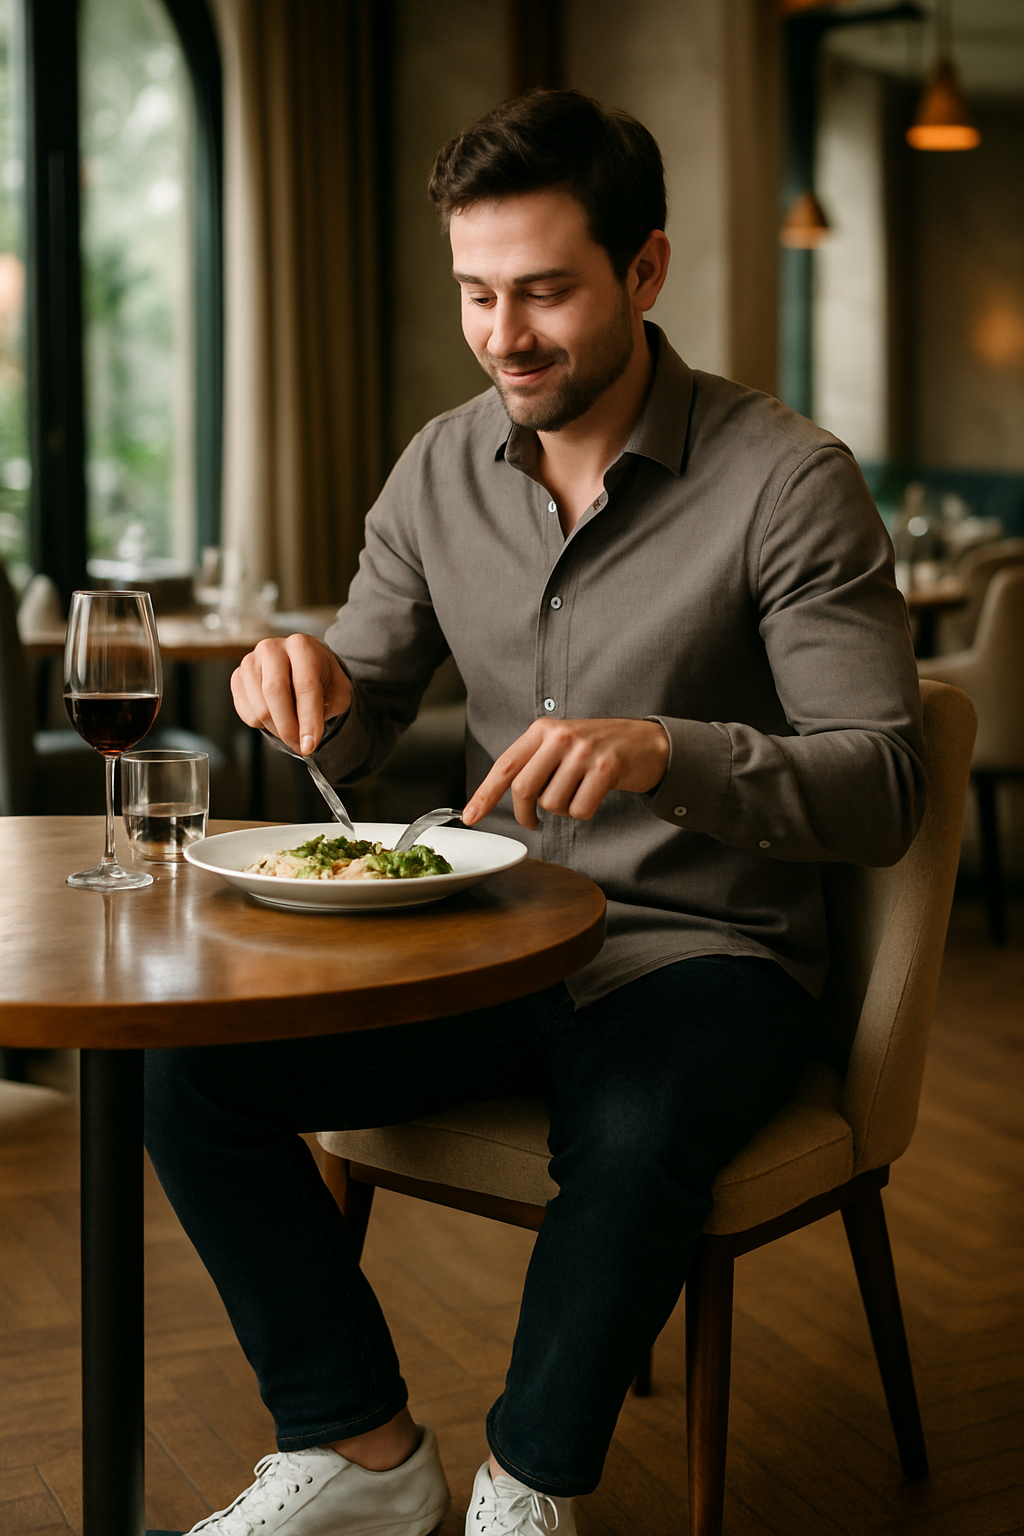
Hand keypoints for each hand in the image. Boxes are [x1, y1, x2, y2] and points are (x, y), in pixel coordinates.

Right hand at [230, 635, 352, 754]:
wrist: (302, 664)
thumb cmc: (321, 677)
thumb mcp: (338, 689)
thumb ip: (331, 708)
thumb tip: (308, 737)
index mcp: (302, 646)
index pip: (305, 686)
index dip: (308, 719)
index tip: (311, 745)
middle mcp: (272, 648)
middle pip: (275, 693)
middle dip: (289, 728)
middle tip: (301, 747)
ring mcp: (250, 661)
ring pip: (260, 708)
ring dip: (277, 729)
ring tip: (292, 729)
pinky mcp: (237, 677)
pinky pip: (246, 713)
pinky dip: (263, 725)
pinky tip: (276, 716)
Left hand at [463, 717, 669, 828]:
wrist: (645, 742)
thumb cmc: (597, 748)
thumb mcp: (560, 743)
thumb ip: (533, 763)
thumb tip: (501, 797)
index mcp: (542, 729)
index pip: (505, 766)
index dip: (484, 794)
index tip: (470, 817)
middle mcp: (560, 737)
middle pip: (524, 790)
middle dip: (525, 813)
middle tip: (533, 820)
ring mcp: (583, 752)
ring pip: (552, 804)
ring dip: (562, 810)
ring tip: (576, 793)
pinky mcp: (605, 769)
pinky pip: (580, 810)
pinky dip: (584, 813)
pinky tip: (594, 796)